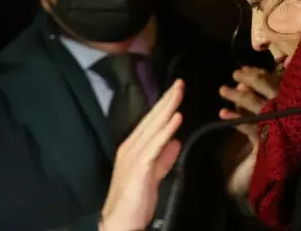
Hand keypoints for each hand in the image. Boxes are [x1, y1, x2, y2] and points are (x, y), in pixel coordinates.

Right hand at [100, 80, 184, 230]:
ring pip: (153, 127)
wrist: (120, 221)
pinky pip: (155, 144)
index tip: (176, 91)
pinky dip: (166, 130)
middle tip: (180, 83)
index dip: (164, 105)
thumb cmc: (135, 200)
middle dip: (167, 100)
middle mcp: (131, 147)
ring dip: (167, 109)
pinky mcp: (140, 166)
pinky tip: (176, 118)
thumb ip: (164, 157)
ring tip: (179, 93)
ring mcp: (134, 155)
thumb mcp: (154, 174)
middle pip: (151, 119)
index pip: (151, 122)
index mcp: (133, 147)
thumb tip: (176, 141)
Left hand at [219, 67, 279, 202]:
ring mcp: (279, 133)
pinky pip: (253, 129)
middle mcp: (285, 120)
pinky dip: (238, 120)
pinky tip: (223, 114)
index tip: (244, 69)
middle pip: (273, 92)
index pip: (275, 86)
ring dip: (242, 98)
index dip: (259, 75)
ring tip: (222, 90)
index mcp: (282, 111)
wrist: (242, 187)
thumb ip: (247, 104)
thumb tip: (242, 83)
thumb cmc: (244, 153)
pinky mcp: (268, 148)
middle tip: (236, 74)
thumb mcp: (246, 122)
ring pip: (263, 109)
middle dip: (254, 80)